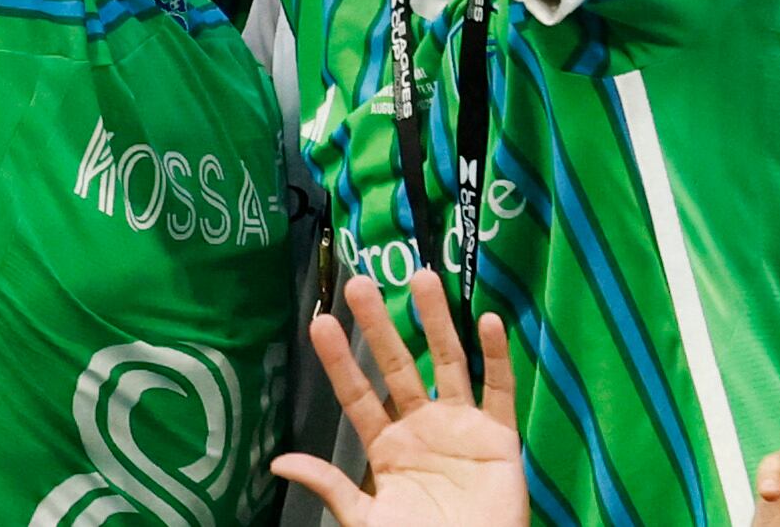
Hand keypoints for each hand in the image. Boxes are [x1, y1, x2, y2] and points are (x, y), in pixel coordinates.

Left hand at [272, 270, 525, 526]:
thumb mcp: (368, 520)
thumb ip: (332, 486)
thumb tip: (279, 462)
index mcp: (387, 447)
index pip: (357, 394)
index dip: (340, 361)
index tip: (320, 321)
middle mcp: (421, 426)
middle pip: (398, 366)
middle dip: (380, 327)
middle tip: (361, 283)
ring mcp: (461, 427)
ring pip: (448, 363)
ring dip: (437, 322)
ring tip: (423, 277)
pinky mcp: (500, 438)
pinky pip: (498, 391)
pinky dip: (496, 357)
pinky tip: (487, 322)